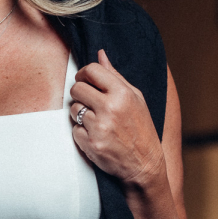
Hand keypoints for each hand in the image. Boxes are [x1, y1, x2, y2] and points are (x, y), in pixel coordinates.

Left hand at [69, 49, 165, 190]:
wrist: (144, 164)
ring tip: (96, 120)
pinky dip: (81, 132)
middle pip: (77, 88)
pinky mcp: (90, 143)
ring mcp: (99, 127)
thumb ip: (115, 76)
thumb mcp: (135, 98)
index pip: (91, 71)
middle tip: (88, 101)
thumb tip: (100, 54)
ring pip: (73, 109)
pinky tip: (96, 135)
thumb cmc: (141, 129)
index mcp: (123, 93)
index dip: (84, 74)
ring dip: (80, 114)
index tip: (85, 80)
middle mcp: (110, 108)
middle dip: (79, 93)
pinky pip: (74, 130)